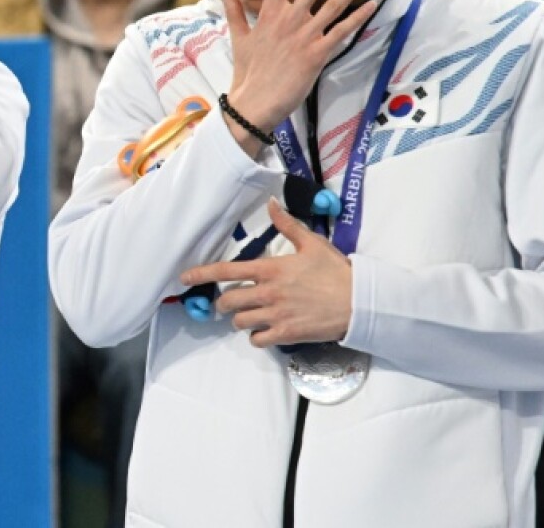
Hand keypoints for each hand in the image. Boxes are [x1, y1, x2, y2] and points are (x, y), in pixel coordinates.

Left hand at [179, 198, 352, 347]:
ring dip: (241, 320)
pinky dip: (257, 337)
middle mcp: (267, 293)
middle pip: (228, 301)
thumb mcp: (311, 243)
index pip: (226, 271)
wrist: (359, 301)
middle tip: (231, 302)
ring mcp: (275, 316)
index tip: (185, 278)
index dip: (201, 275)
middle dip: (224, 303)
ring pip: (240, 322)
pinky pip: (257, 340)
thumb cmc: (335, 271)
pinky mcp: (286, 334)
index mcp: (270, 269)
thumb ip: (287, 224)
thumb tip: (271, 203)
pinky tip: (265, 330)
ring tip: (252, 316)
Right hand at [221, 0, 377, 153]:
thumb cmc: (248, 72)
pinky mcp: (317, 53)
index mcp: (270, 14)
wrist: (254, 104)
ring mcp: (305, 35)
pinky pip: (342, 31)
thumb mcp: (239, 38)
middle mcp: (289, 19)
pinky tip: (372, 4)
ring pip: (334, 4)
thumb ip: (234, 9)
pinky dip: (358, 18)